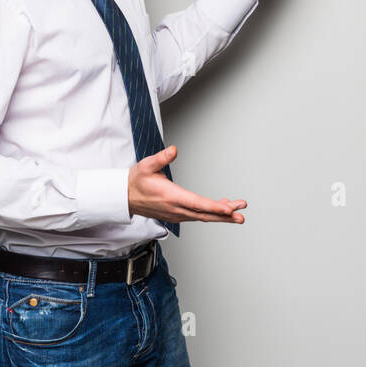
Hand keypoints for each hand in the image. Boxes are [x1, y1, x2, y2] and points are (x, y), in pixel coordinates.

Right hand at [127, 146, 246, 223]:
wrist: (124, 197)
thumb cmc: (136, 182)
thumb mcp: (145, 166)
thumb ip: (160, 158)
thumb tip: (173, 150)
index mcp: (171, 197)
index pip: (197, 204)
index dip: (214, 207)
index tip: (229, 209)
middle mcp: (176, 209)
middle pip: (204, 214)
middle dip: (224, 215)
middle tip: (241, 214)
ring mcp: (177, 214)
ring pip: (203, 216)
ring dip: (220, 215)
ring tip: (237, 212)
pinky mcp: (177, 215)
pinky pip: (197, 216)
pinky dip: (211, 213)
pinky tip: (222, 208)